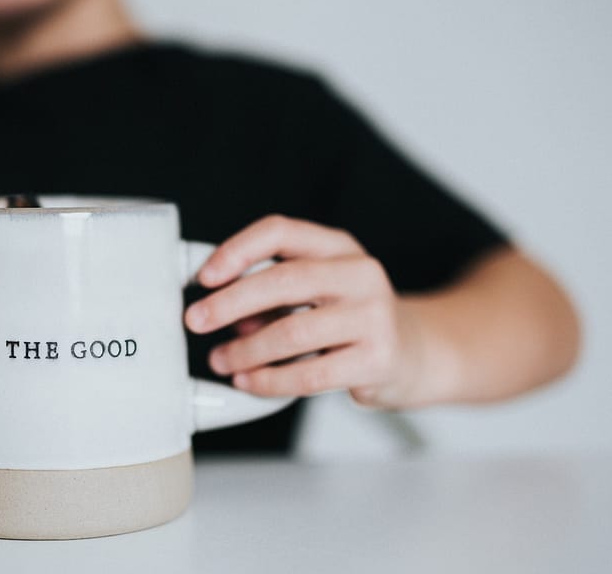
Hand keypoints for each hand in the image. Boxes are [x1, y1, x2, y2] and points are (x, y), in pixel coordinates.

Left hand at [184, 215, 424, 407]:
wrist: (415, 353)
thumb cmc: (350, 319)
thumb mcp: (316, 291)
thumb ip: (270, 295)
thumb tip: (218, 312)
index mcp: (338, 247)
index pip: (280, 232)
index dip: (236, 250)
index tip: (204, 276)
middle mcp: (360, 274)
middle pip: (283, 280)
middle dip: (229, 303)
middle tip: (196, 321)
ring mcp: (374, 316)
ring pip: (292, 332)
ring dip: (245, 349)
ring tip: (220, 360)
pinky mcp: (377, 359)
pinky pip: (309, 374)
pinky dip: (269, 380)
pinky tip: (249, 381)